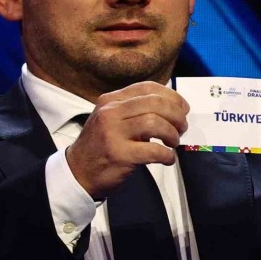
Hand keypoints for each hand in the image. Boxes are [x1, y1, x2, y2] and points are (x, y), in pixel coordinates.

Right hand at [66, 81, 189, 198]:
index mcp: (111, 100)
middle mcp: (110, 112)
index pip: (147, 88)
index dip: (171, 96)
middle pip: (155, 103)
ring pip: (155, 123)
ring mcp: (113, 133)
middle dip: (176, 115)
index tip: (183, 108)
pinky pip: (153, 150)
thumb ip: (135, 110)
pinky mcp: (119, 155)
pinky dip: (167, 155)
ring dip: (172, 134)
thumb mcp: (112, 119)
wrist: (78, 172)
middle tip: (182, 127)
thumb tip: (172, 109)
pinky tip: (167, 159)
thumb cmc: (100, 145)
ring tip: (173, 142)